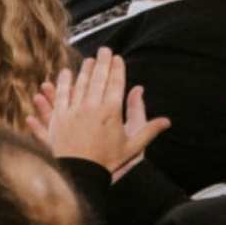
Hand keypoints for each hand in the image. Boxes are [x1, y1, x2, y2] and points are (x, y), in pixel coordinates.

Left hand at [34, 53, 166, 177]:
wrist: (79, 174)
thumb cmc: (107, 162)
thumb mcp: (132, 147)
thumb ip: (149, 131)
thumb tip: (167, 121)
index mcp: (111, 112)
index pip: (116, 84)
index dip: (117, 69)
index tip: (117, 57)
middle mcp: (92, 107)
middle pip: (98, 79)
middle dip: (102, 63)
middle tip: (104, 50)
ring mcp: (74, 111)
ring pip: (79, 84)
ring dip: (85, 70)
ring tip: (88, 60)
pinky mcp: (58, 117)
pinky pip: (61, 95)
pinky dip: (64, 83)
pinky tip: (65, 74)